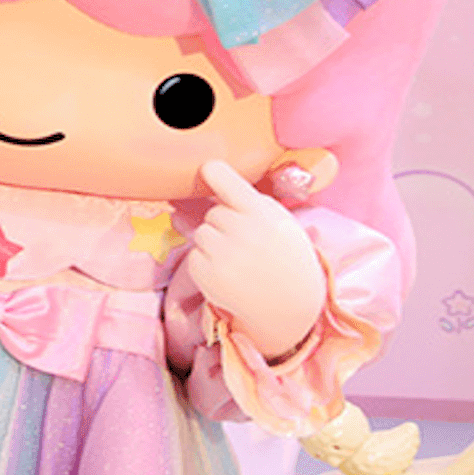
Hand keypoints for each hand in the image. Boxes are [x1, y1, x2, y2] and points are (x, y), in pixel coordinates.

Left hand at [187, 159, 324, 360]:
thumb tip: (183, 205)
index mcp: (263, 214)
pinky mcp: (207, 274)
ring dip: (215, 244)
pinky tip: (231, 274)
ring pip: (202, 233)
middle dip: (226, 226)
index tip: (207, 168)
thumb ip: (242, 206)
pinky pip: (195, 255)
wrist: (290, 306)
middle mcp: (242, 230)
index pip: (229, 182)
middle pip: (214, 213)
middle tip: (249, 246)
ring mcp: (223, 254)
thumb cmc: (284, 257)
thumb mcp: (277, 224)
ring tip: (241, 260)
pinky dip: (206, 264)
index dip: (215, 172)